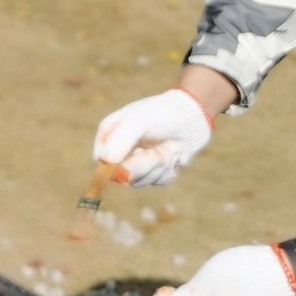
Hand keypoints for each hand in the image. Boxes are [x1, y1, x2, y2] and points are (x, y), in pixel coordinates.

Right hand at [92, 87, 213, 186]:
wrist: (193, 117)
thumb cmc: (161, 113)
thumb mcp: (138, 120)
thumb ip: (119, 139)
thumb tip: (105, 161)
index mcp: (108, 135)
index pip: (102, 161)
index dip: (116, 165)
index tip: (135, 155)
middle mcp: (119, 151)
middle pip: (120, 175)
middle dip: (143, 164)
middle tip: (160, 150)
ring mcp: (137, 164)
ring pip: (140, 181)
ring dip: (158, 166)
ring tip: (169, 147)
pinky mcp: (155, 173)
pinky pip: (156, 182)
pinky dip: (167, 170)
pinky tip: (174, 155)